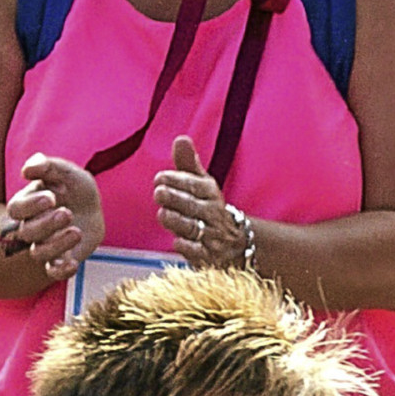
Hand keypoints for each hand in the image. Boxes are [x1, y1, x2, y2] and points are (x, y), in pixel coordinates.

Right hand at [0, 152, 102, 283]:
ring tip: (76, 231)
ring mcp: (45, 245)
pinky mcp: (60, 260)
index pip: (17, 209)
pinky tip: (73, 263)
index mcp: (27, 205)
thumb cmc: (72, 187)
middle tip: (66, 213)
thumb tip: (27, 169)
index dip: (31, 205)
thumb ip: (48, 166)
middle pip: (27, 232)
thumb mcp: (65, 171)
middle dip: (46, 224)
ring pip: (39, 253)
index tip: (52, 197)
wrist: (91, 208)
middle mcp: (32, 227)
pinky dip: (62, 270)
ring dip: (56, 244)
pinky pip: (54, 271)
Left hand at [153, 135, 247, 266]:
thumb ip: (188, 164)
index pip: (196, 185)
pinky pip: (199, 253)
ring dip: (178, 221)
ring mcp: (212, 236)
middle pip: (194, 206)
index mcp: (210, 193)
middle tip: (158, 192)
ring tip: (162, 214)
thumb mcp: (201, 185)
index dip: (179, 181)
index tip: (159, 177)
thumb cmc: (208, 208)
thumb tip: (180, 138)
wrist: (236, 242)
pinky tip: (176, 241)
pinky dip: (188, 247)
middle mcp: (213, 213)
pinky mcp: (208, 257)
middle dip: (176, 199)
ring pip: (194, 228)